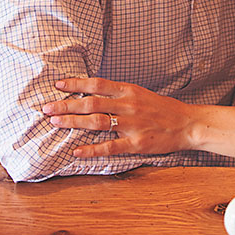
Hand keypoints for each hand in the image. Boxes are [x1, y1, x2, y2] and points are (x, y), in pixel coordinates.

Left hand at [42, 78, 195, 157]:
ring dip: (74, 122)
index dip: (75, 83)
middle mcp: (128, 105)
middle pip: (91, 103)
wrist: (188, 124)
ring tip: (56, 123)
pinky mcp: (136, 143)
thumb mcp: (141, 94)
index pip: (97, 84)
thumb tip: (93, 93)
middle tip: (47, 108)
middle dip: (66, 105)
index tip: (57, 84)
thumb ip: (119, 94)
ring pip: (97, 122)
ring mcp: (132, 124)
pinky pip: (110, 146)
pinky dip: (91, 149)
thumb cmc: (163, 109)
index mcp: (129, 91)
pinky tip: (76, 151)